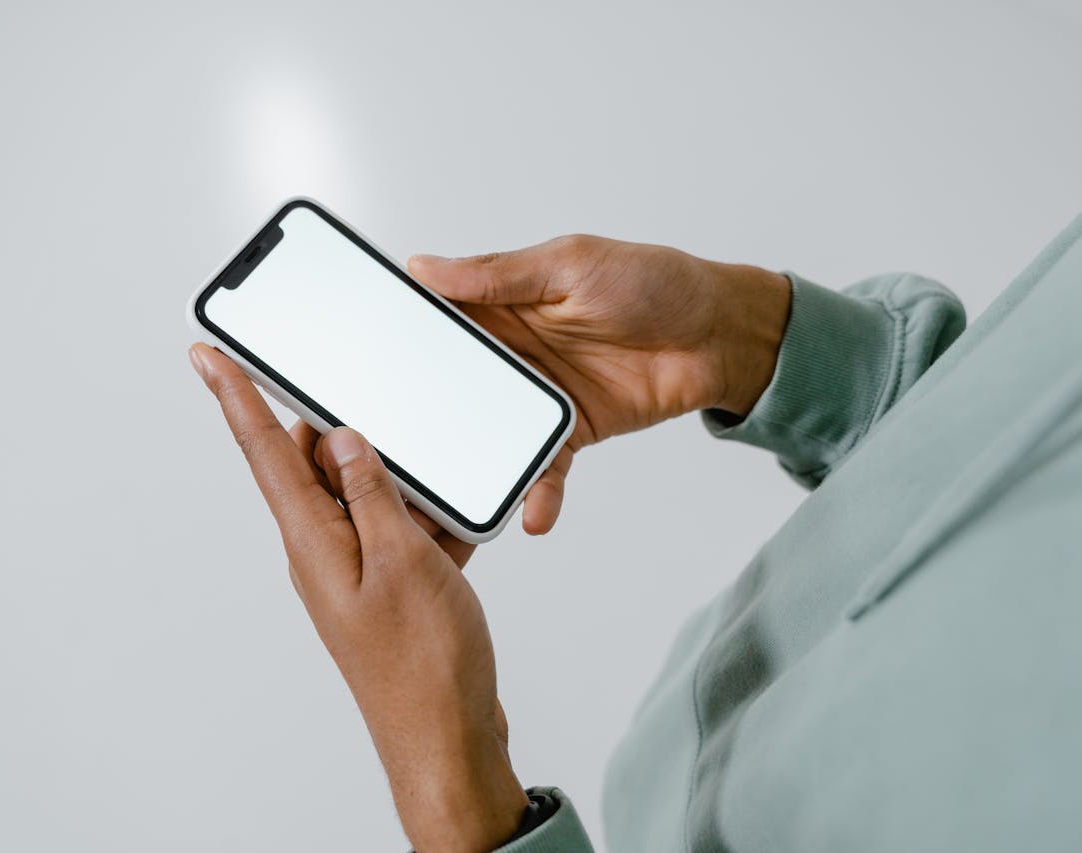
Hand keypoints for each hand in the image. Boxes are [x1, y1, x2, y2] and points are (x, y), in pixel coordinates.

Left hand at [189, 343, 527, 852]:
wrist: (448, 737)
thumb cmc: (424, 666)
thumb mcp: (404, 561)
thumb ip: (374, 493)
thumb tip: (343, 439)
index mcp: (314, 540)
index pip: (266, 451)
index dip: (235, 396)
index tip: (207, 354)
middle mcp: (324, 549)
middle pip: (319, 464)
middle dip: (348, 429)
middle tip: (372, 399)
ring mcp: (357, 567)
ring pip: (368, 494)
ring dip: (402, 481)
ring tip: (437, 485)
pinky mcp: (388, 583)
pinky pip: (400, 528)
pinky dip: (427, 518)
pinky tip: (458, 523)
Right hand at [409, 238, 789, 533]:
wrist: (720, 335)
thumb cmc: (654, 282)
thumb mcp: (571, 265)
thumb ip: (499, 274)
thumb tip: (425, 266)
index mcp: (503, 304)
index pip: (437, 322)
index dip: (400, 338)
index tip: (361, 362)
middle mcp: (511, 353)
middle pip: (450, 387)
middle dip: (420, 415)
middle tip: (388, 446)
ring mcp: (537, 398)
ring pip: (488, 436)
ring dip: (471, 464)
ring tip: (448, 499)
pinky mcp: (569, 433)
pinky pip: (543, 468)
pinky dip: (537, 493)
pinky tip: (531, 514)